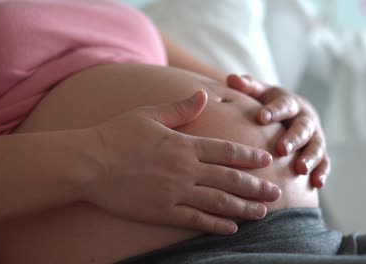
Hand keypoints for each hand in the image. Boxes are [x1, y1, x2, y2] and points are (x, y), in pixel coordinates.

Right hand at [82, 90, 280, 234]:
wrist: (89, 163)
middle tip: (276, 191)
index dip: (249, 157)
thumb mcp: (149, 114)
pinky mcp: (162, 211)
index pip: (226, 151)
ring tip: (262, 212)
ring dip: (243, 207)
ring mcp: (174, 193)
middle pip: (229, 179)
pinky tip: (231, 229)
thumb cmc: (117, 135)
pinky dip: (215, 225)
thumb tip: (204, 95)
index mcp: (183, 145)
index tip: (266, 161)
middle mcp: (185, 170)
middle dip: (256, 186)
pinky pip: (195, 220)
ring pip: (218, 202)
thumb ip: (180, 108)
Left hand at [227, 75, 329, 187]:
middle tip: (281, 149)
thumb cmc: (269, 105)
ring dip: (310, 158)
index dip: (273, 111)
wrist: (293, 115)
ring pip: (316, 146)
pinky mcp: (321, 152)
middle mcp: (306, 118)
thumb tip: (232, 78)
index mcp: (290, 103)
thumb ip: (248, 87)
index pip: (283, 105)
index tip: (261, 117)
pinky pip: (325, 162)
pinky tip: (317, 183)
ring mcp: (315, 136)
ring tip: (300, 170)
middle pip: (303, 127)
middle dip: (293, 138)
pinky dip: (322, 172)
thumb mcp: (260, 94)